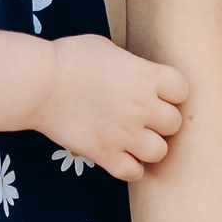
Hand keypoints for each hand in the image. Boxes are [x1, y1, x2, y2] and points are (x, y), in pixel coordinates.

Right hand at [34, 33, 191, 180]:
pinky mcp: (105, 154)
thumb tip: (137, 75)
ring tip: (133, 139)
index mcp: (146, 76)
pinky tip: (118, 155)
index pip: (183, 91)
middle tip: (142, 118)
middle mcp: (142, 106)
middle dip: (160, 121)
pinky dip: (129, 167)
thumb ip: (131, 65)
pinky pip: (134, 173)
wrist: (38, 82)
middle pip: (174, 124)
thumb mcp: (108, 48)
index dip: (171, 93)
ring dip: (148, 147)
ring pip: (159, 152)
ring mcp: (125, 133)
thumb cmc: (69, 58)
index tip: (158, 93)